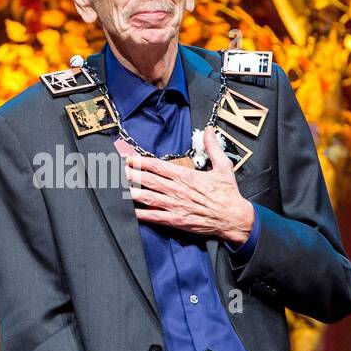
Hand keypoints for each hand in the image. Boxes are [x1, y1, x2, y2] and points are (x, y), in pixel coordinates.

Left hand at [124, 125, 254, 242]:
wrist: (234, 218)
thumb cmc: (228, 194)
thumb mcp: (223, 166)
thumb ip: (213, 147)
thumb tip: (209, 130)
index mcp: (187, 176)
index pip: (158, 166)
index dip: (141, 162)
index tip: (129, 158)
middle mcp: (178, 190)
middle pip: (148, 180)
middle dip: (130, 175)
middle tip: (116, 170)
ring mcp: (176, 206)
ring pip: (148, 197)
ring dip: (132, 192)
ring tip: (118, 187)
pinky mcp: (177, 220)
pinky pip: (155, 217)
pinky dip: (141, 215)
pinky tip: (130, 212)